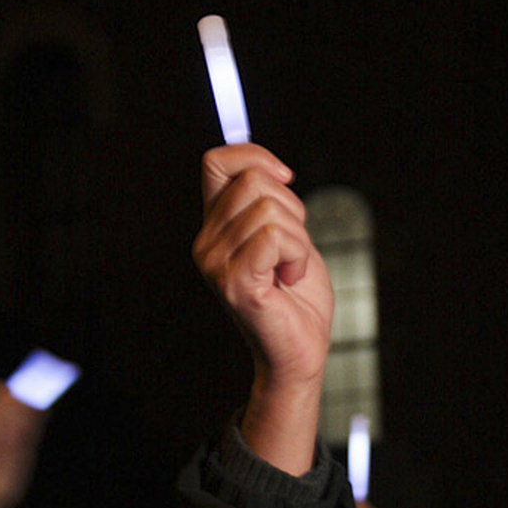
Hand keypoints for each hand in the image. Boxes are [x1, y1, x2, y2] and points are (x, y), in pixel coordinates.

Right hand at [193, 145, 333, 473]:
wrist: (301, 351)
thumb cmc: (297, 298)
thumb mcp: (285, 235)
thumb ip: (269, 201)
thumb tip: (272, 167)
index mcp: (214, 228)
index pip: (216, 162)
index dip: (255, 157)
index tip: (286, 179)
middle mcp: (206, 244)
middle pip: (254, 182)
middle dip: (291, 210)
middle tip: (292, 251)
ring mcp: (215, 264)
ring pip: (269, 209)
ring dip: (298, 240)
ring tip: (291, 271)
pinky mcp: (234, 282)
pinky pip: (274, 237)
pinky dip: (298, 256)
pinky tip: (290, 280)